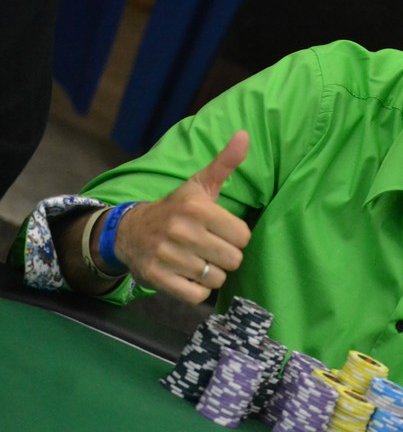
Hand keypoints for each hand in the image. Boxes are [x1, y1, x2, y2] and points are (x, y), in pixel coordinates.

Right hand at [114, 131, 252, 303]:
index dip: (236, 237)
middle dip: (225, 257)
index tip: (222, 231)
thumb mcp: (199, 184)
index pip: (243, 236)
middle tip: (210, 248)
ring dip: (210, 274)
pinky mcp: (156, 278)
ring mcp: (167, 256)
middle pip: (233, 260)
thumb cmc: (176, 208)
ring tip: (197, 260)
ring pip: (215, 279)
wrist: (129, 231)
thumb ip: (225, 163)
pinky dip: (196, 290)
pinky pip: (196, 296)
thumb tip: (245, 135)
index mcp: (196, 208)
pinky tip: (187, 276)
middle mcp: (181, 231)